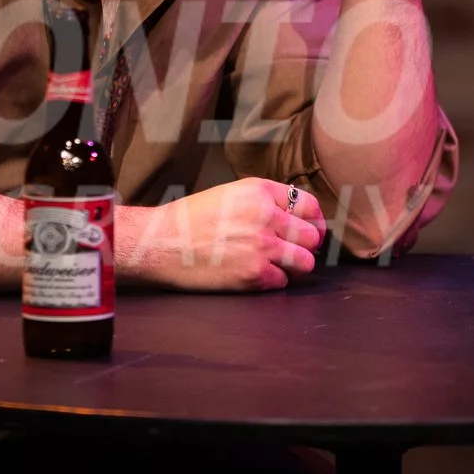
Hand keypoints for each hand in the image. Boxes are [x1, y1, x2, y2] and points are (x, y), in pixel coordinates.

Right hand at [116, 178, 326, 291]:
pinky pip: (283, 281)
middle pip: (312, 236)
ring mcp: (261, 246)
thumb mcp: (231, 193)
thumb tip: (300, 217)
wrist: (161, 244)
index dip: (312, 222)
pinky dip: (273, 281)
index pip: (309, 207)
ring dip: (294, 266)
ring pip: (305, 262)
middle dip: (305, 246)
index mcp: (260, 192)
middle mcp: (264, 215)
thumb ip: (266, 199)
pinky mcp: (253, 274)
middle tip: (292, 251)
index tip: (309, 231)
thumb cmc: (192, 220)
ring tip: (277, 265)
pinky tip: (254, 274)